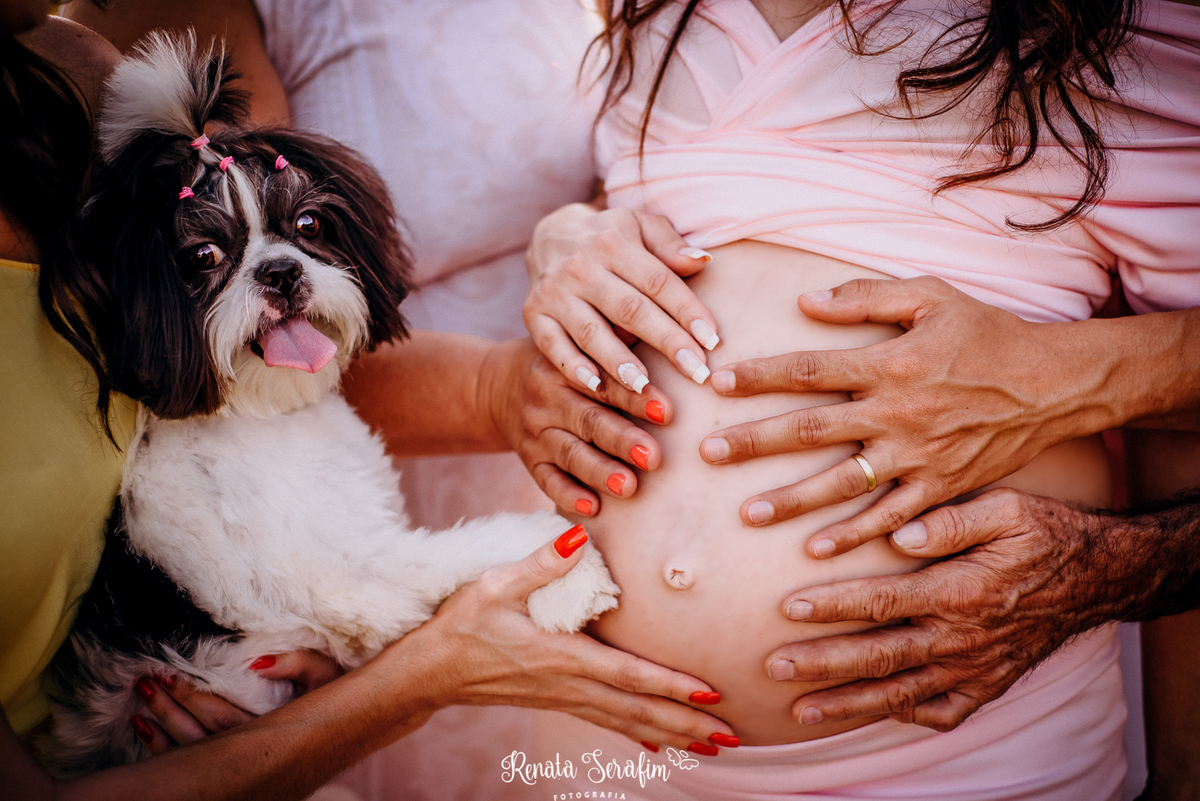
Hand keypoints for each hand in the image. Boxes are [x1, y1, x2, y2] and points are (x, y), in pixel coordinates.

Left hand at [130, 650, 341, 753]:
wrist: (353, 724)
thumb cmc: (337, 694)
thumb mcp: (325, 672)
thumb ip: (295, 662)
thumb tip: (254, 661)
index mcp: (274, 728)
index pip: (222, 716)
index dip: (192, 696)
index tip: (171, 673)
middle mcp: (256, 752)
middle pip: (200, 736)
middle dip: (169, 709)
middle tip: (146, 682)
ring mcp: (245, 765)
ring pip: (192, 752)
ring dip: (163, 728)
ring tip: (143, 700)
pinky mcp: (239, 767)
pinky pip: (192, 764)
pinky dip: (166, 750)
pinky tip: (147, 730)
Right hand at [408, 528, 736, 750]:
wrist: (430, 670)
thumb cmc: (461, 624)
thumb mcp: (494, 584)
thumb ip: (540, 563)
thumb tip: (578, 537)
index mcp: (561, 656)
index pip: (627, 675)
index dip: (670, 686)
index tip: (709, 693)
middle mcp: (569, 685)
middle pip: (638, 710)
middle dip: (687, 724)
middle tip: (732, 736)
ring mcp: (564, 698)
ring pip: (628, 722)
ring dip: (673, 734)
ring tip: (714, 746)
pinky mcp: (557, 701)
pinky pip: (608, 722)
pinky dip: (640, 734)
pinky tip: (662, 745)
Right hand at [481, 337, 671, 515]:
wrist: (498, 386)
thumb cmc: (567, 363)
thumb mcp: (584, 345)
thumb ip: (622, 342)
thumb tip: (677, 334)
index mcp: (563, 365)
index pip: (604, 382)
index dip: (635, 397)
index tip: (668, 411)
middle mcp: (546, 398)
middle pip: (587, 420)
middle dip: (621, 440)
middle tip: (654, 456)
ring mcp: (535, 431)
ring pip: (569, 453)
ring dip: (599, 471)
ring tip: (628, 487)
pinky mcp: (528, 460)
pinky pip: (546, 481)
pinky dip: (568, 496)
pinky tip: (593, 508)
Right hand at [525, 203, 719, 394]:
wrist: (549, 234)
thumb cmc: (610, 237)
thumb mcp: (640, 227)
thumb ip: (670, 246)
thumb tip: (702, 262)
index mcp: (614, 244)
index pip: (657, 281)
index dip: (687, 311)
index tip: (713, 340)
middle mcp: (582, 267)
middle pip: (630, 310)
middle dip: (666, 342)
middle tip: (697, 373)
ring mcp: (555, 292)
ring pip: (592, 332)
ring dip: (620, 363)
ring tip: (647, 388)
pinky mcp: (533, 314)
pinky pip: (553, 345)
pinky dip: (573, 367)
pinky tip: (596, 387)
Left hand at [702, 276, 1110, 554]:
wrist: (1054, 384)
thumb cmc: (987, 333)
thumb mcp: (930, 297)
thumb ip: (865, 297)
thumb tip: (805, 300)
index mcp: (890, 363)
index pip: (810, 370)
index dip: (760, 376)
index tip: (716, 382)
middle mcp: (897, 412)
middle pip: (811, 430)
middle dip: (755, 442)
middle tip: (707, 454)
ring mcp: (918, 455)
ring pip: (842, 482)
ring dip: (792, 500)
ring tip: (747, 514)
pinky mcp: (940, 486)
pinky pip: (890, 516)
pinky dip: (855, 535)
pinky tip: (816, 549)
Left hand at [763, 489, 1127, 731]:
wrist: (1097, 576)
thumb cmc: (1043, 533)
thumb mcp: (1006, 508)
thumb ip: (950, 521)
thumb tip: (899, 535)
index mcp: (960, 591)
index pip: (882, 602)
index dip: (833, 606)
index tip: (787, 608)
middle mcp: (963, 637)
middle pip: (880, 658)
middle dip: (822, 666)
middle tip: (774, 668)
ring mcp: (975, 668)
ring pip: (902, 693)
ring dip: (849, 703)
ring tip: (801, 711)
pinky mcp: (988, 684)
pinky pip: (942, 710)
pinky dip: (906, 716)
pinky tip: (872, 712)